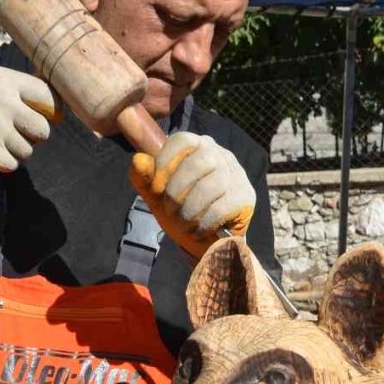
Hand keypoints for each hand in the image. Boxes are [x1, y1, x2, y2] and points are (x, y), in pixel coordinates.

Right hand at [0, 65, 58, 174]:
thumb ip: (19, 91)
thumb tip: (57, 107)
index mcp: (5, 80)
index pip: (46, 96)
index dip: (53, 111)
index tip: (52, 118)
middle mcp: (2, 100)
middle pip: (42, 129)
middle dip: (31, 137)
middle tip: (13, 135)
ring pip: (27, 150)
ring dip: (14, 152)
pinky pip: (12, 164)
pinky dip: (2, 164)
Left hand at [130, 132, 255, 261]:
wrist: (206, 243)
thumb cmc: (182, 213)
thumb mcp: (157, 197)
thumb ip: (144, 179)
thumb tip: (138, 160)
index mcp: (198, 146)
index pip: (182, 140)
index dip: (165, 163)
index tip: (155, 189)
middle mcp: (221, 154)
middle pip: (197, 162)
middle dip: (176, 191)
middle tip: (169, 211)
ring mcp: (237, 175)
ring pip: (210, 186)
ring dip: (190, 210)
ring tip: (184, 223)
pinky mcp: (246, 197)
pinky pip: (221, 207)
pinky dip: (204, 222)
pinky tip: (199, 230)